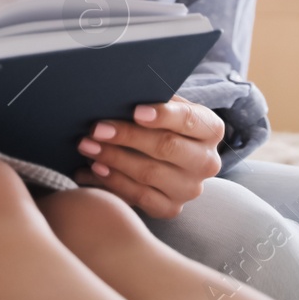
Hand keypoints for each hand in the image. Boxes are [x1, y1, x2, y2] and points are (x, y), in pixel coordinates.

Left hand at [73, 96, 223, 218]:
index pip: (188, 120)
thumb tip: (121, 91)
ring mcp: (190, 189)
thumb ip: (152, 99)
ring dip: (113, 159)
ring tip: (87, 146)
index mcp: (211, 129)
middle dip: (128, 136)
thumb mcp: (164, 106)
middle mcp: (207, 162)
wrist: (167, 155)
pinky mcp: (171, 208)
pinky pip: (140, 197)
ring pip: (150, 174)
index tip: (136, 111)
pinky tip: (94, 169)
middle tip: (96, 128)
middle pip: (167, 147)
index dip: (162, 115)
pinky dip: (114, 182)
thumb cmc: (160, 121)